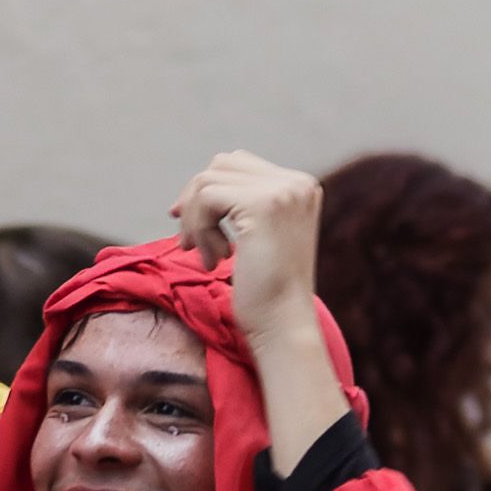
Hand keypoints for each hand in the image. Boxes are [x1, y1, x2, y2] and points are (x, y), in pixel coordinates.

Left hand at [171, 152, 324, 348]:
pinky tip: (213, 260)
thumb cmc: (267, 292)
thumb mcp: (260, 238)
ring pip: (208, 181)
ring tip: (207, 257)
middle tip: (190, 244)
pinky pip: (206, 198)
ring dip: (196, 221)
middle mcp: (297, 183)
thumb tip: (192, 189)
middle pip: (221, 164)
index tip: (189, 228)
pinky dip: (198, 229)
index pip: (238, 165)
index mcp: (301, 187)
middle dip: (196, 202)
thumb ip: (241, 206)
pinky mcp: (262, 204)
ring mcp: (282, 191)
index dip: (206, 192)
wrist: (283, 326)